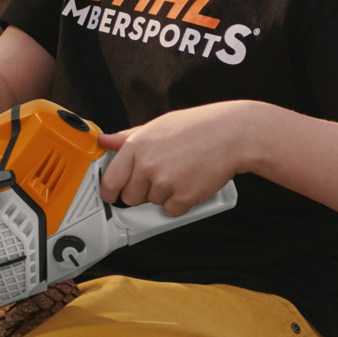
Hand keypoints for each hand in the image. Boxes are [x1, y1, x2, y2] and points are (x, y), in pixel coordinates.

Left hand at [96, 101, 258, 216]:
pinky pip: (171, 211)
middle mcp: (147, 166)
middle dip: (141, 192)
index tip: (111, 196)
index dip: (109, 192)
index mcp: (136, 146)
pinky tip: (189, 183)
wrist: (232, 135)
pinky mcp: (183, 197)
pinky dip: (180, 203)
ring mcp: (165, 183)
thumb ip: (128, 137)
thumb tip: (105, 141)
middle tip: (158, 178)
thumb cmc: (198, 127)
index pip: (110, 180)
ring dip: (163, 195)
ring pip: (153, 203)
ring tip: (180, 173)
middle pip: (130, 197)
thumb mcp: (158, 125)